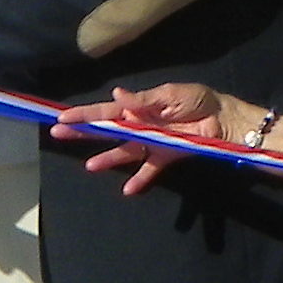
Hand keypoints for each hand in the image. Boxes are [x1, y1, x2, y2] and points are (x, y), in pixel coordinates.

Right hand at [54, 83, 226, 196]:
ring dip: (107, 158)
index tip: (62, 116)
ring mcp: (151, 141)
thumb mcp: (171, 94)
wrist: (224, 118)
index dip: (84, 113)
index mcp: (139, 106)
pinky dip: (139, 179)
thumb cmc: (198, 100)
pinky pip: (148, 168)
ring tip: (90, 166)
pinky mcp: (165, 156)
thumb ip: (144, 100)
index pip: (106, 109)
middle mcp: (140, 124)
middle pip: (107, 129)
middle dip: (83, 131)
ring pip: (123, 151)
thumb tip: (117, 93)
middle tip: (58, 134)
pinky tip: (128, 189)